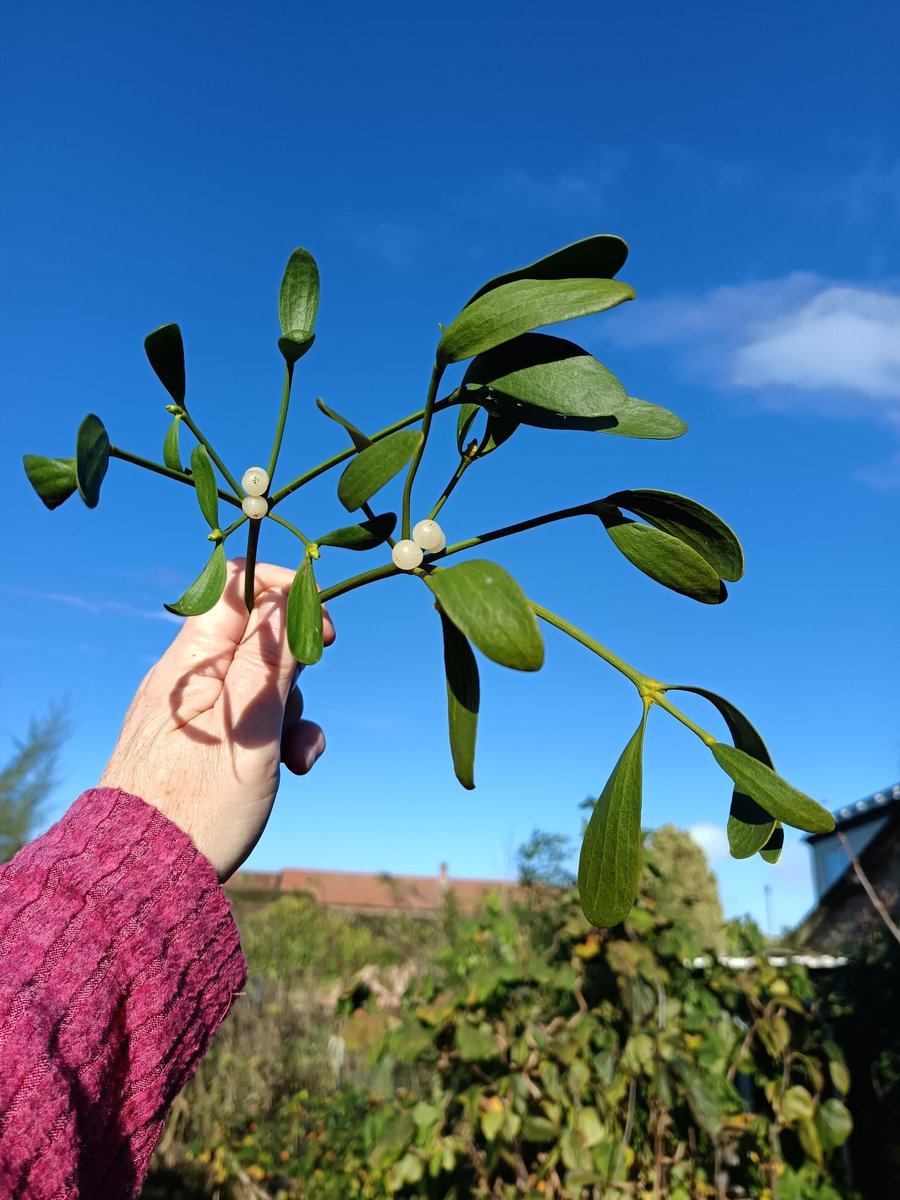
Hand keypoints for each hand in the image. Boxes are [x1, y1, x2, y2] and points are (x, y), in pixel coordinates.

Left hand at [100, 558, 334, 879]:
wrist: (143, 878)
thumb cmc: (196, 806)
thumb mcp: (249, 728)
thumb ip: (271, 660)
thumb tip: (289, 597)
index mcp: (192, 661)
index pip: (237, 585)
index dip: (286, 592)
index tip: (322, 630)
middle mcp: (188, 677)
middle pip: (258, 636)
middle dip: (295, 669)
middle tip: (298, 706)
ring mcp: (193, 710)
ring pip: (261, 684)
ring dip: (291, 713)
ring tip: (291, 761)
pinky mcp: (199, 742)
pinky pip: (248, 719)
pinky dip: (275, 737)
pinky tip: (286, 771)